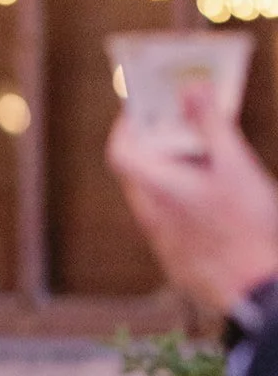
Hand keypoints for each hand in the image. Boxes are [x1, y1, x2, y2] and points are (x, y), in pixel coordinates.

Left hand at [107, 90, 277, 313]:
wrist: (255, 287)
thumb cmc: (245, 225)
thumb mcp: (233, 164)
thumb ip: (210, 124)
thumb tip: (190, 87)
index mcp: (157, 189)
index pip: (120, 151)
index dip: (128, 125)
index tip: (145, 107)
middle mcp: (151, 216)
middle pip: (138, 172)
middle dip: (157, 144)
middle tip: (185, 124)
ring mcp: (161, 240)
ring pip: (155, 198)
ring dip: (172, 173)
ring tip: (207, 157)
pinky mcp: (175, 258)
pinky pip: (169, 220)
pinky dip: (182, 200)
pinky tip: (214, 197)